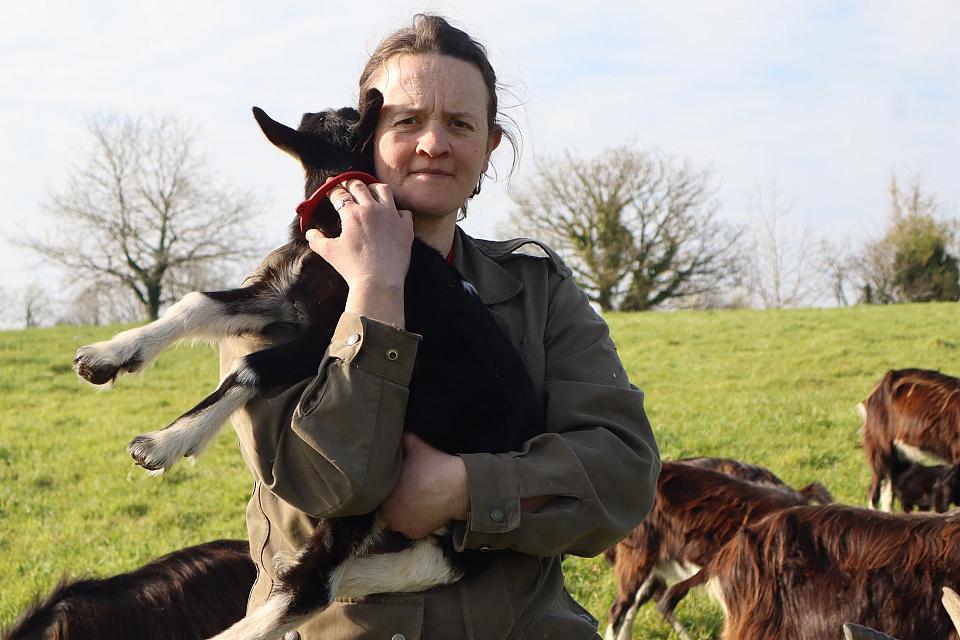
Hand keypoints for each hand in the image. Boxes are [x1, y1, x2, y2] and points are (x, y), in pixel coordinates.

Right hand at [305, 179, 413, 324]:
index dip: (332, 188)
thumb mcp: (329, 252)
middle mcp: (372, 209)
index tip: (330, 187)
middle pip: (360, 185)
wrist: (379, 282)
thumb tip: (310, 233)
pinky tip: (393, 216)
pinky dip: (398, 211)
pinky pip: (404, 211)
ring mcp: (391, 216)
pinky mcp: (405, 228)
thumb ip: (317, 239)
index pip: (339, 193)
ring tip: (371, 192)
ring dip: (374, 188)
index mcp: (352, 214)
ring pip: (383, 190)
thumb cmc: (352, 268)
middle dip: (350, 183)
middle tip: (347, 185)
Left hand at [379, 434, 469, 539]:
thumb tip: (391, 431)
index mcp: (383, 492)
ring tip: (413, 502)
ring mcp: (402, 525)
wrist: (459, 486)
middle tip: (404, 492)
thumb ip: (400, 439)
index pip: (375, 494)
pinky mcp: (415, 533)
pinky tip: (422, 510)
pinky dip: (414, 523)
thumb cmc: (434, 464)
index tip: (395, 484)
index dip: (385, 489)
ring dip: (401, 514)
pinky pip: (409, 529)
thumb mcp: (415, 445)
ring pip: (396, 521)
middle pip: (384, 509)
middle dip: (391, 502)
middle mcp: (388, 513)